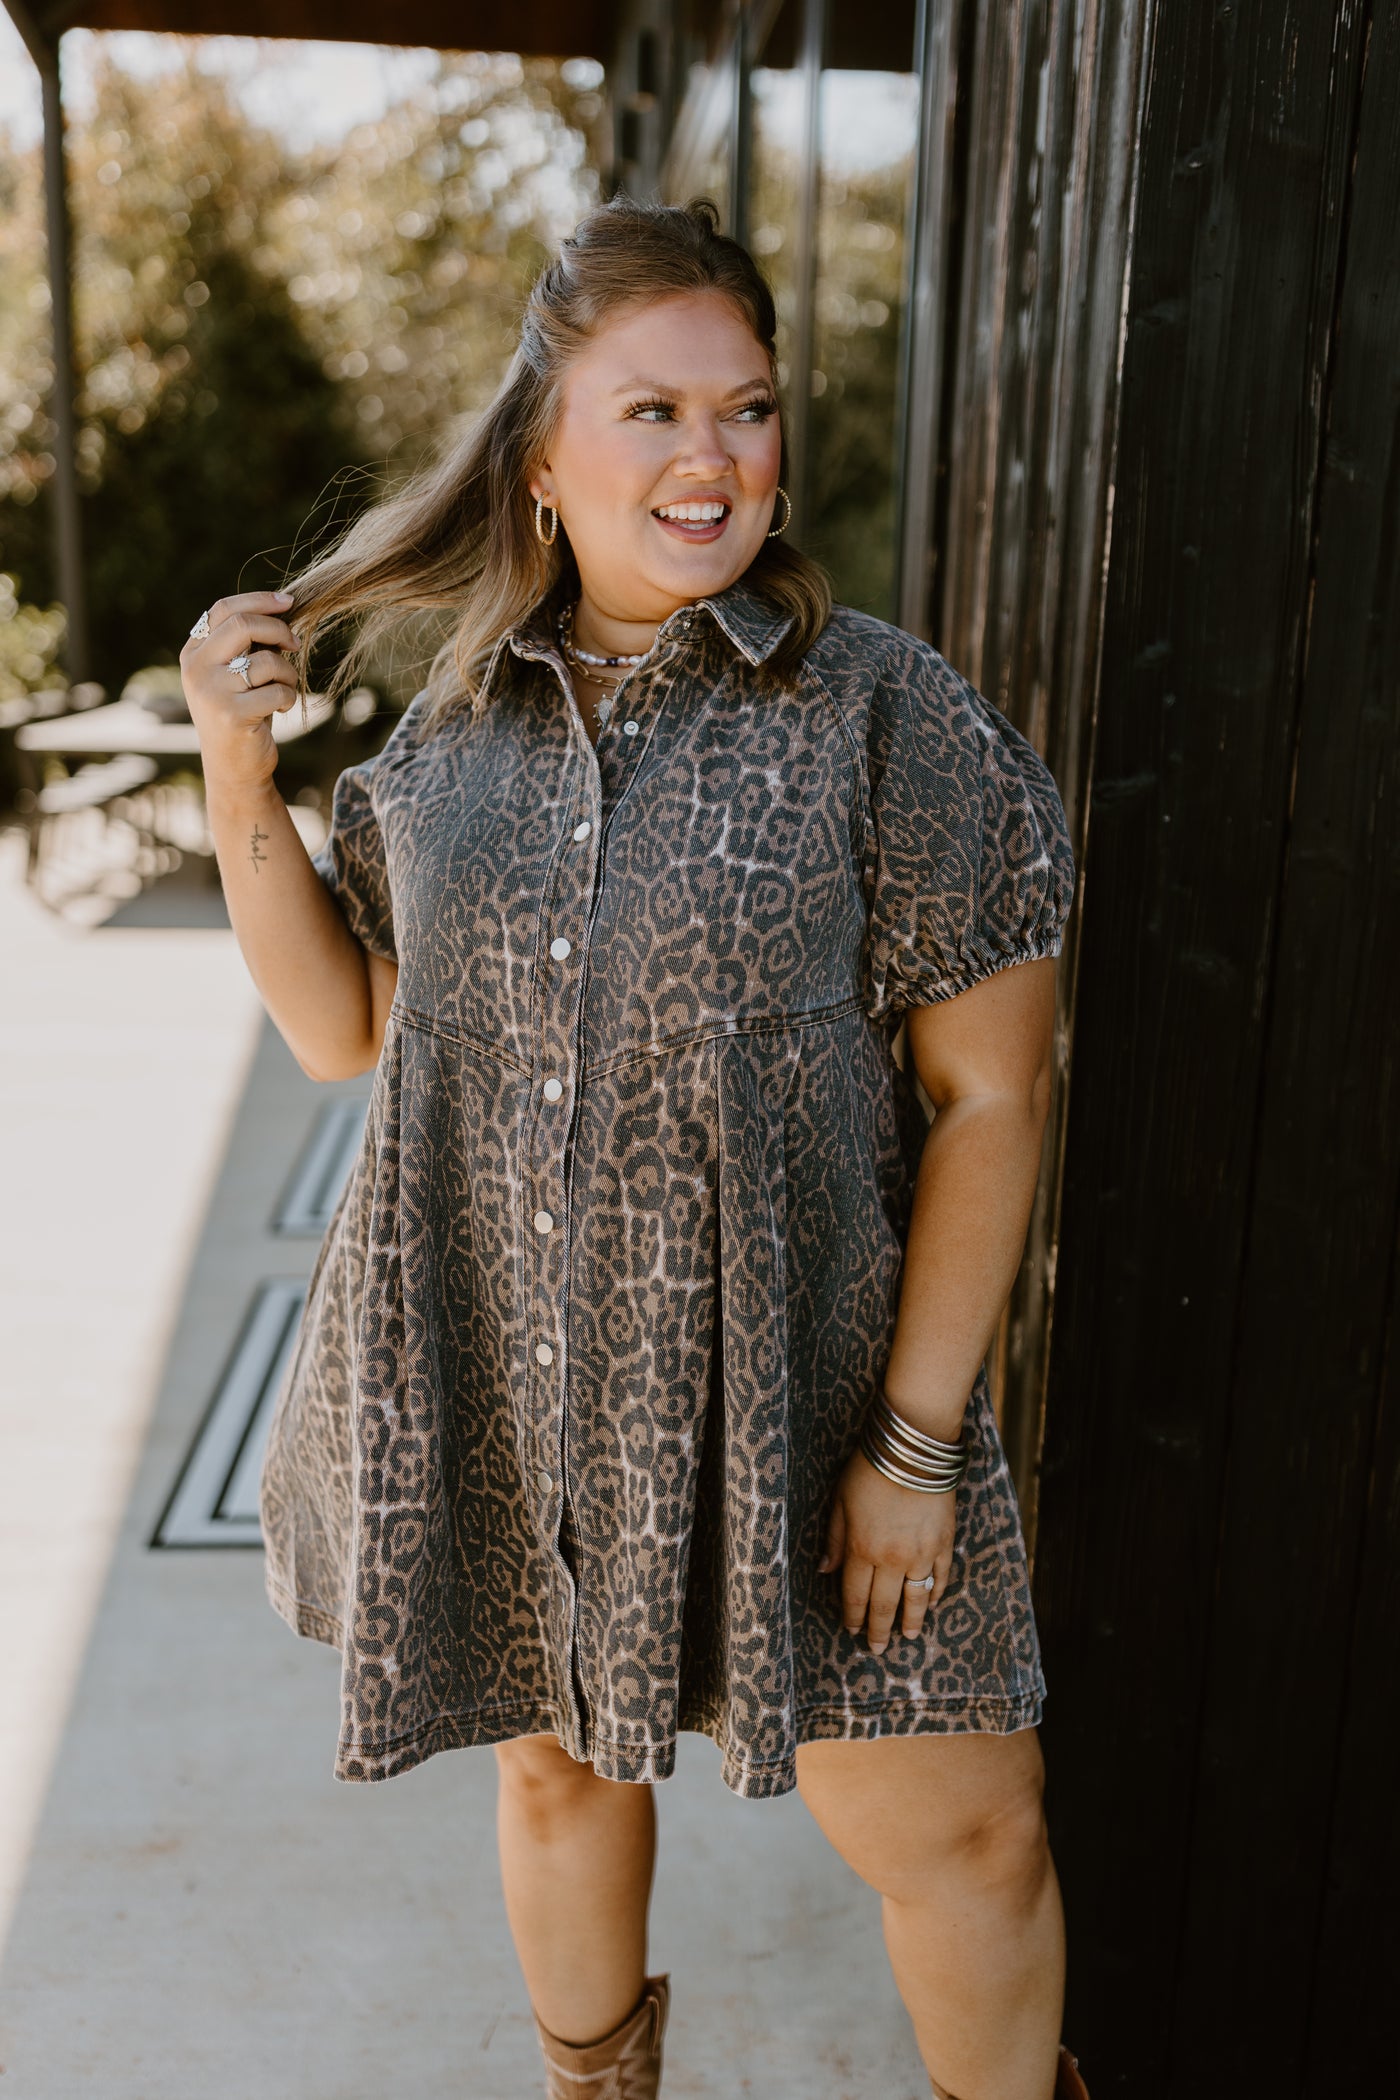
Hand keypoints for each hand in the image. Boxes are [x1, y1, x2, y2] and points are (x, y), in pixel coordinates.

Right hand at [179, 589, 300, 789]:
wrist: (234, 768)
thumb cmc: (243, 714)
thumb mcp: (236, 675)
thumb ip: (245, 644)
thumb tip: (283, 606)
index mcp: (194, 653)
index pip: (224, 610)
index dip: (259, 601)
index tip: (288, 601)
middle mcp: (196, 669)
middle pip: (243, 625)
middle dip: (278, 630)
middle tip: (296, 644)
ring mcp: (211, 692)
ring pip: (266, 661)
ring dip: (288, 673)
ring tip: (286, 688)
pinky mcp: (232, 715)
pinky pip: (277, 690)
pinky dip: (289, 697)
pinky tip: (281, 709)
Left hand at [818, 1446, 957, 1654]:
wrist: (913, 1448)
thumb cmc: (870, 1469)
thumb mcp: (840, 1500)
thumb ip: (835, 1539)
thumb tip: (824, 1570)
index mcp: (862, 1549)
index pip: (855, 1595)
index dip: (853, 1617)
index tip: (851, 1632)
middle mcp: (892, 1559)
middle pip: (884, 1605)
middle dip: (879, 1630)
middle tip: (878, 1648)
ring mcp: (922, 1553)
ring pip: (916, 1598)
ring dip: (911, 1621)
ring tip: (908, 1637)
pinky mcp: (945, 1543)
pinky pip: (941, 1577)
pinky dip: (936, 1594)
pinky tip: (931, 1604)